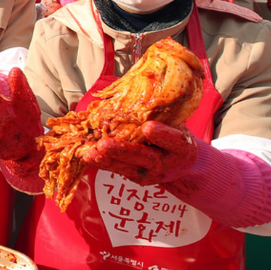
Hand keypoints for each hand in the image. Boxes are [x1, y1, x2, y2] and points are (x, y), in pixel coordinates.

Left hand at [83, 121, 197, 185]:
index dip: (162, 135)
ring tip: (90, 154)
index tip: (148, 127)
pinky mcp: (137, 177)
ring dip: (107, 161)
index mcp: (182, 147)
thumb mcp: (176, 124)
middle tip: (105, 145)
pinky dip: (103, 163)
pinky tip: (88, 156)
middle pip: (145, 158)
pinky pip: (118, 170)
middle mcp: (167, 163)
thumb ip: (161, 115)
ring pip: (127, 168)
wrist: (181, 162)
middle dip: (123, 151)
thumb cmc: (175, 135)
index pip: (174, 140)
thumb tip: (136, 92)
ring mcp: (150, 173)